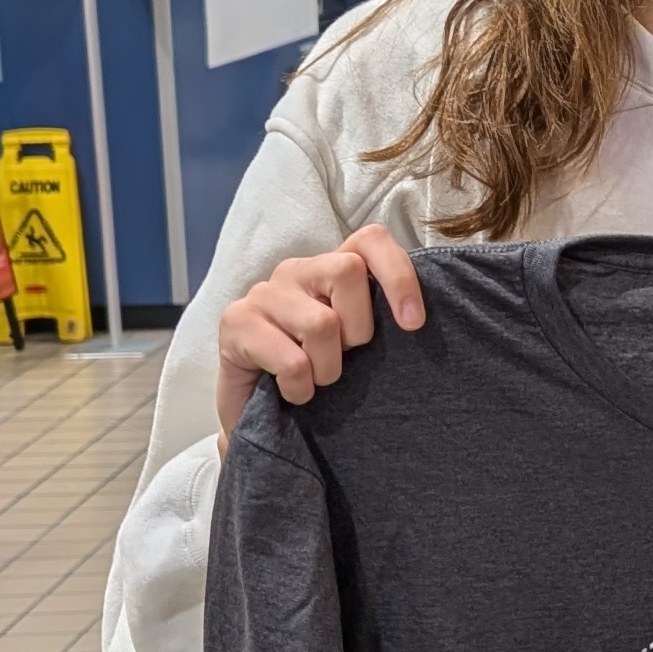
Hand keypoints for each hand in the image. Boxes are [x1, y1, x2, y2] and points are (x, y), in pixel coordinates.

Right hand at [216, 224, 424, 439]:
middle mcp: (296, 270)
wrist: (257, 412)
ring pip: (322, 322)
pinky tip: (292, 392)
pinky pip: (292, 361)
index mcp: (331, 267)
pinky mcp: (235, 322)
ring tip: (316, 380)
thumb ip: (380, 320)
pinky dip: (301, 388)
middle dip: (358, 328)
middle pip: (347, 271)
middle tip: (343, 356)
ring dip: (328, 369)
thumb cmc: (317, 372)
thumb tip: (417, 321)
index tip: (412, 324)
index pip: (371, 240)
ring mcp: (262, 293)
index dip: (398, 275)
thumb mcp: (355, 344)